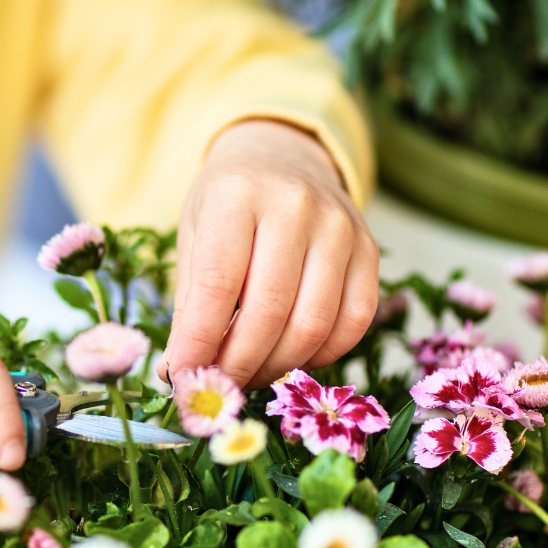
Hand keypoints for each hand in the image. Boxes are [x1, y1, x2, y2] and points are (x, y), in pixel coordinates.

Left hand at [157, 119, 377, 390]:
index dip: (200, 344)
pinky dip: (319, 355)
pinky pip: (353, 323)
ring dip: (275, 367)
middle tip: (216, 390)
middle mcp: (294, 205)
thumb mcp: (193, 237)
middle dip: (237, 365)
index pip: (219, 285)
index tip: (182, 381)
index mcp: (237, 195)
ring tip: (247, 376)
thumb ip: (189, 305)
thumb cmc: (227, 205)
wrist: (281, 156)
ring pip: (313, 325)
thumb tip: (177, 375)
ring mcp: (340, 226)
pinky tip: (290, 356)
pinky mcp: (369, 250)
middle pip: (269, 312)